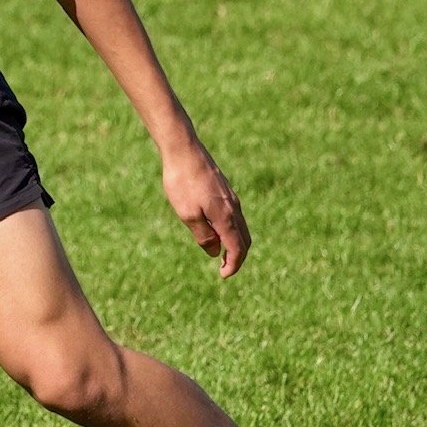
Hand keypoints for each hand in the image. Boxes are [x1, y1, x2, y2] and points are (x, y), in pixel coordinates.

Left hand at [162, 137, 249, 278]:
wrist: (184, 150)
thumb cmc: (182, 183)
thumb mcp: (187, 214)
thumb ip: (203, 235)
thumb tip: (214, 252)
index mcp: (226, 217)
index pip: (237, 248)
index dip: (233, 265)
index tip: (223, 276)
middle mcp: (234, 208)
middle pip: (244, 239)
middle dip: (237, 257)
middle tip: (224, 268)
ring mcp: (231, 198)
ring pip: (240, 227)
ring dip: (234, 243)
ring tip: (220, 251)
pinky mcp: (224, 190)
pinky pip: (234, 216)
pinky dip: (230, 229)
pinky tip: (215, 229)